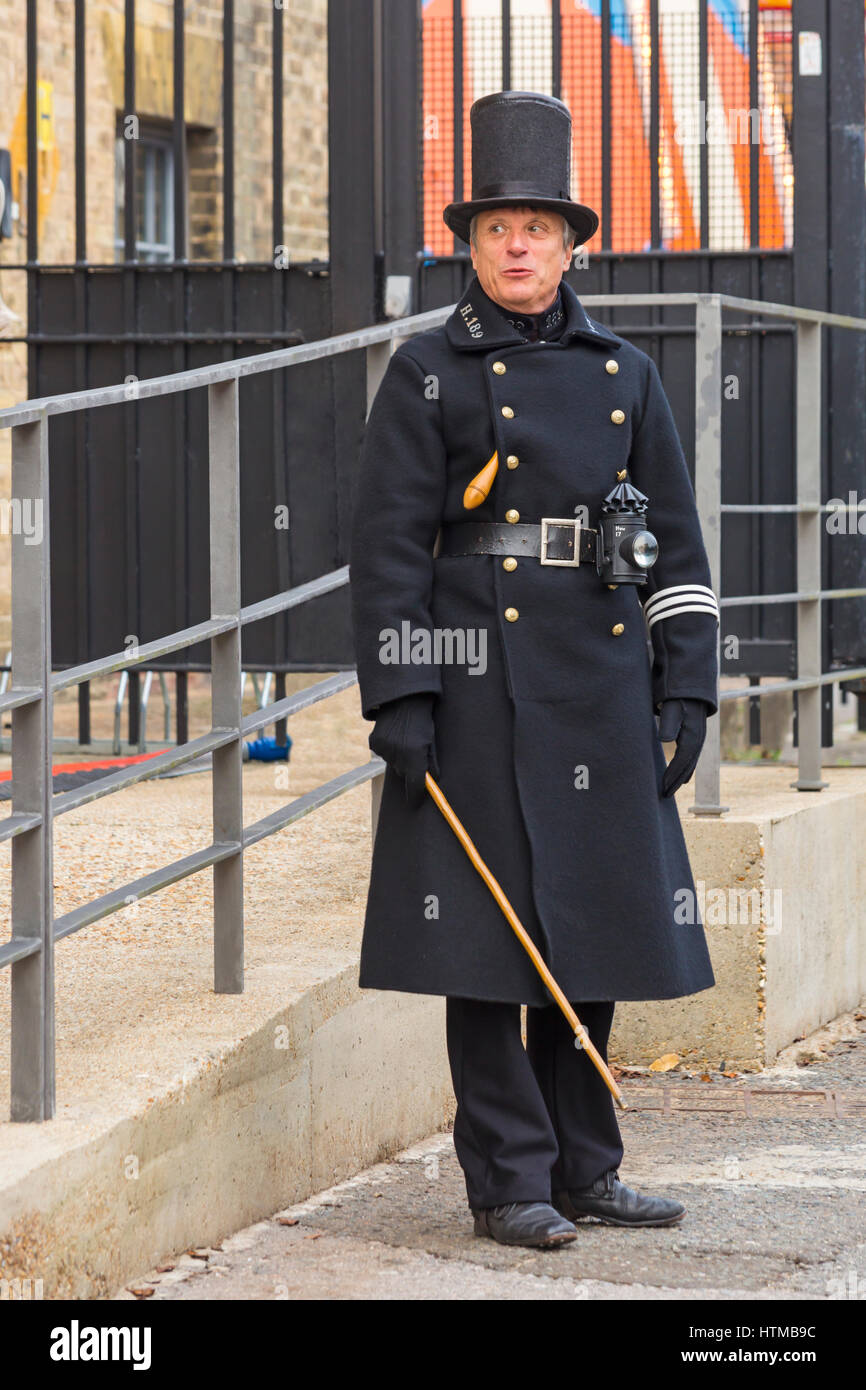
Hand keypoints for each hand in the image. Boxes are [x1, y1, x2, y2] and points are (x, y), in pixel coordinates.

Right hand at [368, 692, 438, 808]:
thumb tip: (433, 781)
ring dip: (399, 757)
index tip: (416, 802)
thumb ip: (432, 763)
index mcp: (415, 755)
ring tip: (403, 739)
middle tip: (414, 752)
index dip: (416, 795)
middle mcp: (398, 755)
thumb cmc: (422, 720)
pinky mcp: (374, 743)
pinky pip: (383, 754)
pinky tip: (393, 736)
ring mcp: (384, 749)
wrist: (402, 699)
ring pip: (393, 763)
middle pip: (404, 773)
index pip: (415, 784)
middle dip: (409, 768)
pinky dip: (388, 749)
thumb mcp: (431, 741)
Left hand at [657, 698, 707, 796]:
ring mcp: (698, 737)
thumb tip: (664, 740)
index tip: (662, 787)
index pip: (682, 760)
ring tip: (670, 790)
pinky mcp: (695, 735)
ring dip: (680, 777)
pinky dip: (685, 768)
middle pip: (688, 765)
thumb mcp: (671, 706)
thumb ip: (668, 722)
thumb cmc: (677, 694)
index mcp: (693, 735)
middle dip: (676, 781)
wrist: (691, 683)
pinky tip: (682, 778)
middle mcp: (698, 739)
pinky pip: (690, 757)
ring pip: (690, 763)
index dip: (672, 774)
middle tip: (664, 796)